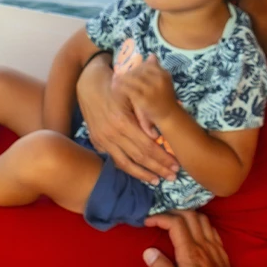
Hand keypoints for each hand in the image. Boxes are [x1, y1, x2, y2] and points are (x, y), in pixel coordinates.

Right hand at [76, 55, 178, 181]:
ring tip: (158, 181)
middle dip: (158, 168)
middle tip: (173, 176)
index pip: (147, 146)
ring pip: (125, 164)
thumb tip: (155, 137)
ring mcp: (103, 141)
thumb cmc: (117, 88)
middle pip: (139, 157)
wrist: (90, 86)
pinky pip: (115, 160)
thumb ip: (144, 115)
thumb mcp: (133, 95)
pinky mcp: (98, 143)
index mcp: (122, 122)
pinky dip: (128, 169)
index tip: (176, 165)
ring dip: (143, 174)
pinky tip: (139, 174)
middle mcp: (112, 134)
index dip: (162, 157)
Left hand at [115, 55, 179, 126]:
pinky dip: (120, 88)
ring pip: (132, 79)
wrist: (170, 116)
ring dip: (121, 80)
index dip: (135, 68)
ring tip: (113, 81)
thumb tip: (151, 55)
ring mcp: (151, 89)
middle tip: (116, 76)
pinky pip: (129, 90)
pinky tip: (115, 88)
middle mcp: (158, 79)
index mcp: (163, 74)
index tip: (128, 71)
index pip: (146, 66)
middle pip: (138, 72)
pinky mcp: (144, 99)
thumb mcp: (164, 81)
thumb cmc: (165, 99)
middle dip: (127, 74)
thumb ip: (156, 69)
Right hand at [143, 211, 241, 266]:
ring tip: (172, 220)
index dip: (160, 218)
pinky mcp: (221, 249)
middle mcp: (203, 245)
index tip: (148, 221)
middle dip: (171, 212)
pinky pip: (210, 227)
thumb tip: (149, 251)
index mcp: (190, 253)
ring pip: (201, 218)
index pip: (175, 223)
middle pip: (189, 215)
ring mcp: (214, 245)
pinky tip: (191, 229)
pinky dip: (198, 222)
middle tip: (158, 219)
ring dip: (185, 214)